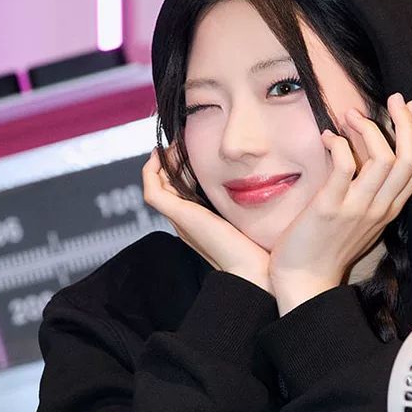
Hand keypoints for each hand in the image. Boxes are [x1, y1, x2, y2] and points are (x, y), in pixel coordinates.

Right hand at [142, 148, 272, 292]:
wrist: (254, 271)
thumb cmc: (258, 248)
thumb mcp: (250, 216)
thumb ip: (246, 201)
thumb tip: (258, 179)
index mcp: (199, 221)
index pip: (180, 190)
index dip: (181, 168)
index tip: (193, 148)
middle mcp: (185, 220)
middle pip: (166, 185)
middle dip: (171, 161)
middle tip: (183, 140)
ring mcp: (180, 219)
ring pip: (156, 185)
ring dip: (163, 162)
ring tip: (177, 143)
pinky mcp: (179, 216)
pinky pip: (153, 190)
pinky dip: (153, 170)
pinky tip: (168, 153)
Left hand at [269, 93, 411, 314]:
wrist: (303, 280)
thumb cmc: (325, 246)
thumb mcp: (357, 216)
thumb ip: (367, 188)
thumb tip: (361, 150)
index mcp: (390, 208)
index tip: (409, 107)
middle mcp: (381, 208)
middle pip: (411, 159)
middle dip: (407, 122)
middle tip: (393, 98)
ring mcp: (358, 209)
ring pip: (385, 159)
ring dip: (369, 128)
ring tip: (350, 115)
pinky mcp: (331, 208)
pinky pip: (345, 166)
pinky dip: (339, 144)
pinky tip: (328, 137)